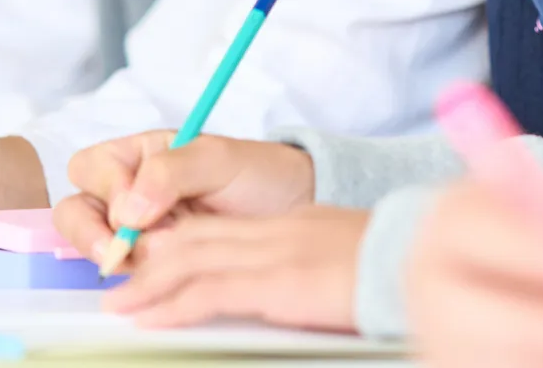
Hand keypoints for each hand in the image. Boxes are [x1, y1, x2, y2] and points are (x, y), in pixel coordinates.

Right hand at [53, 133, 314, 265]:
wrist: (291, 208)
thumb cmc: (256, 173)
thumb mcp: (219, 159)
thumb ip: (171, 172)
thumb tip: (128, 209)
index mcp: (139, 154)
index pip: (91, 167)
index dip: (108, 189)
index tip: (139, 209)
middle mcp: (128, 190)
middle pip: (76, 209)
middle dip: (92, 233)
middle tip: (121, 251)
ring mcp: (135, 229)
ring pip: (91, 244)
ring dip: (118, 256)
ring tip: (158, 256)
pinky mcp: (148, 261)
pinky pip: (122, 272)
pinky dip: (137, 275)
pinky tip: (165, 271)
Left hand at [100, 205, 368, 331]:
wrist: (422, 261)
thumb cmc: (394, 266)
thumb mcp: (342, 256)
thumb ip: (309, 261)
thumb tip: (294, 282)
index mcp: (291, 226)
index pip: (221, 230)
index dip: (178, 244)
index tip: (150, 264)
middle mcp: (276, 232)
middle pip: (197, 239)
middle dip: (153, 262)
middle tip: (120, 283)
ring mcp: (276, 253)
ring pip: (193, 260)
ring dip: (150, 284)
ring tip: (121, 304)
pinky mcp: (279, 280)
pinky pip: (211, 289)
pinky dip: (173, 303)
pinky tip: (151, 316)